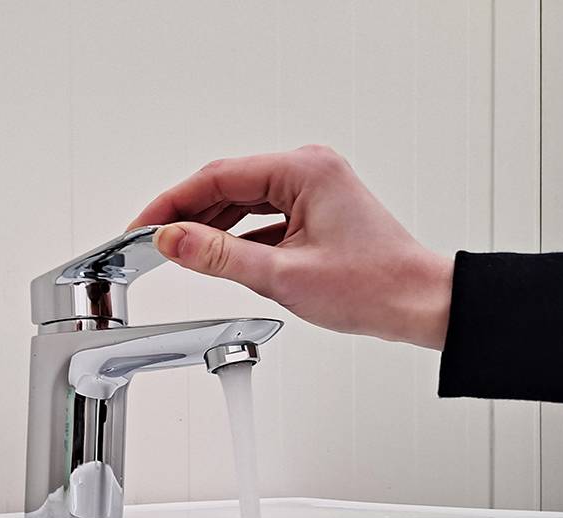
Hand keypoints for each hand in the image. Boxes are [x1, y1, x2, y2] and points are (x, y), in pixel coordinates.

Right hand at [128, 146, 453, 349]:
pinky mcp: (315, 209)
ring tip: (180, 252)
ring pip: (243, 200)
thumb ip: (219, 257)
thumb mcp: (282, 275)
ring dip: (210, 226)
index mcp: (304, 170)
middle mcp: (309, 169)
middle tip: (153, 242)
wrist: (419, 304)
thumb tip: (174, 240)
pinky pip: (262, 215)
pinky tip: (218, 256)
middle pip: (227, 185)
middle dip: (187, 214)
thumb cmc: (374, 286)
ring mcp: (313, 188)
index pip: (217, 177)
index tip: (143, 226)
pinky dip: (236, 235)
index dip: (172, 203)